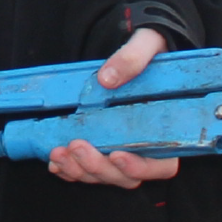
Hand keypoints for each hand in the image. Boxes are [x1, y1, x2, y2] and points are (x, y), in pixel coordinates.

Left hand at [50, 26, 180, 187]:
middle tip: (76, 146)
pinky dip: (70, 169)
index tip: (117, 154)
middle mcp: (146, 147)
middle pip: (126, 176)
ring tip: (59, 153)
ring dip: (80, 170)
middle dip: (98, 167)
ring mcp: (123, 150)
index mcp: (166, 130)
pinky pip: (88, 169)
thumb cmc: (153, 49)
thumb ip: (133, 59)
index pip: (161, 165)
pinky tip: (56, 162)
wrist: (140, 48)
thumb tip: (107, 79)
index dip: (139, 167)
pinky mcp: (103, 147)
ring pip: (104, 175)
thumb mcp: (147, 45)